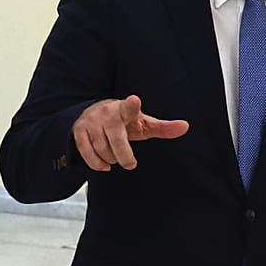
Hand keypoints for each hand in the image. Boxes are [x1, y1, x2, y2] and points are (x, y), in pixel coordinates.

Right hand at [72, 95, 188, 170]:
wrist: (93, 113)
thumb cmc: (124, 120)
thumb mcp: (144, 123)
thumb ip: (164, 128)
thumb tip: (186, 127)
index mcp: (126, 109)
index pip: (129, 107)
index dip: (132, 105)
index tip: (134, 101)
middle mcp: (107, 114)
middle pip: (117, 141)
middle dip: (125, 156)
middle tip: (131, 163)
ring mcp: (91, 122)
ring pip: (102, 149)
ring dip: (112, 159)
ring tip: (117, 157)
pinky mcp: (79, 131)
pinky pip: (87, 153)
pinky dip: (97, 163)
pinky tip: (105, 164)